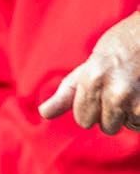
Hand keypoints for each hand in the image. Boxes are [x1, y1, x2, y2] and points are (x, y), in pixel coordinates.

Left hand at [41, 11, 139, 133]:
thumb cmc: (120, 46)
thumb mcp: (88, 65)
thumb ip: (67, 92)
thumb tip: (44, 113)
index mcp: (93, 81)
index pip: (83, 119)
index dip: (89, 109)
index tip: (98, 94)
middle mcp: (115, 94)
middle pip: (107, 127)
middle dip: (110, 114)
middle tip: (118, 90)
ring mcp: (137, 102)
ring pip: (128, 126)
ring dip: (130, 114)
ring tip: (133, 91)